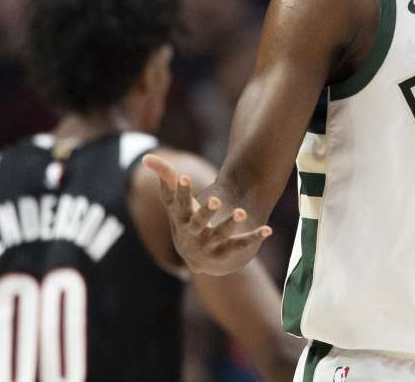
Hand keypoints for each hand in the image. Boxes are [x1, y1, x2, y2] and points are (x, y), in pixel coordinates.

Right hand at [143, 154, 271, 275]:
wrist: (196, 257)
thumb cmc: (185, 221)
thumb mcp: (175, 202)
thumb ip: (165, 178)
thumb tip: (146, 156)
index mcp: (180, 219)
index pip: (178, 204)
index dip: (180, 191)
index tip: (184, 177)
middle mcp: (193, 234)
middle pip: (198, 222)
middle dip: (205, 212)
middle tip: (214, 199)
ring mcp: (209, 245)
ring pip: (220, 234)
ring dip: (230, 223)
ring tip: (241, 211)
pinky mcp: (226, 252)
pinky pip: (240, 245)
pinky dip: (254, 237)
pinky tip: (268, 229)